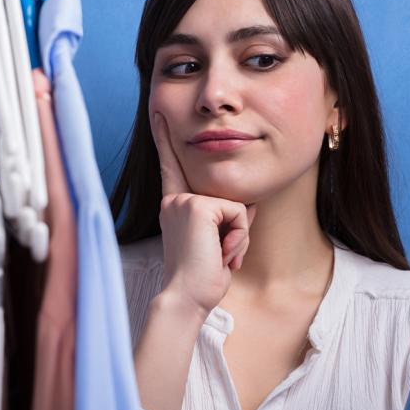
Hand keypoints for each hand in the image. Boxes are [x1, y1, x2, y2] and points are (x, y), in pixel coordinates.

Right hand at [151, 112, 257, 316]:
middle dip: (237, 229)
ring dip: (238, 236)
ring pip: (237, 205)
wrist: (186, 297)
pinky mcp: (199, 206)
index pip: (171, 167)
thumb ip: (226, 217)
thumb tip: (250, 204)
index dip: (165, 139)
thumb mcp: (216, 242)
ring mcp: (184, 200)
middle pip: (227, 196)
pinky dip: (239, 237)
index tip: (159, 112)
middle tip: (220, 256)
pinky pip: (239, 212)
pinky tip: (222, 254)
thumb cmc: (201, 277)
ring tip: (220, 256)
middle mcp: (174, 198)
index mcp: (173, 204)